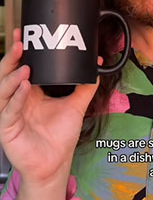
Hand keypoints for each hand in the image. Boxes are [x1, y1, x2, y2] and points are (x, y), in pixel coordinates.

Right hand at [0, 28, 100, 187]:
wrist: (54, 165)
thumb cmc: (59, 138)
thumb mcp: (75, 107)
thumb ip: (85, 87)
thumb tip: (97, 67)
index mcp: (28, 93)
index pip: (20, 67)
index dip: (20, 53)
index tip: (24, 35)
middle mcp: (16, 101)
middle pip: (8, 74)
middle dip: (13, 58)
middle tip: (21, 44)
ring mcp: (9, 114)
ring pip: (4, 90)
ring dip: (13, 77)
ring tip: (25, 67)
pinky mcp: (7, 129)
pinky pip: (8, 111)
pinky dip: (16, 99)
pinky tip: (24, 88)